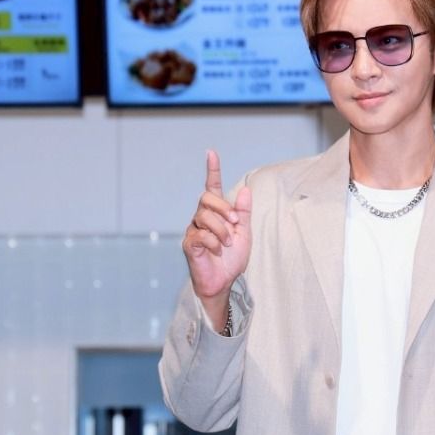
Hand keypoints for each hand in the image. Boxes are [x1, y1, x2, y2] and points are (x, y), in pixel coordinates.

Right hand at [182, 150, 252, 302]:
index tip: (211, 153)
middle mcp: (202, 218)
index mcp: (216, 213)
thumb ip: (243, 213)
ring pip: (205, 217)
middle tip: (235, 224)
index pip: (212, 187)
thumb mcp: (244, 233)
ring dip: (222, 230)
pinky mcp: (189, 244)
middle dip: (224, 209)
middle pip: (207, 199)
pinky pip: (201, 234)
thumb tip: (245, 190)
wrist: (224, 281)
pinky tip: (217, 250)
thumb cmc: (231, 258)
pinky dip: (214, 242)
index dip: (212, 170)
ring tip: (227, 244)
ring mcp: (194, 230)